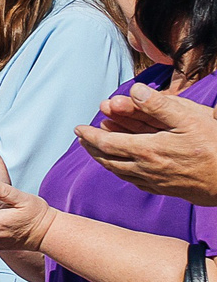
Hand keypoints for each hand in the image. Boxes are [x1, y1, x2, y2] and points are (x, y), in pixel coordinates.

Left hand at [78, 86, 216, 204]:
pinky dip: (121, 171)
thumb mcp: (190, 119)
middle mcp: (146, 169)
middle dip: (91, 148)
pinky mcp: (165, 190)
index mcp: (147, 150)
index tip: (78, 129)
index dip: (90, 135)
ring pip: (119, 172)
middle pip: (108, 159)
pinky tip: (122, 168)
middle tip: (82, 139)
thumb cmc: (216, 147)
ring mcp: (155, 182)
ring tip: (95, 151)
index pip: (107, 143)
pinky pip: (134, 181)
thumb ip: (159, 105)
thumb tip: (134, 91)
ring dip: (104, 160)